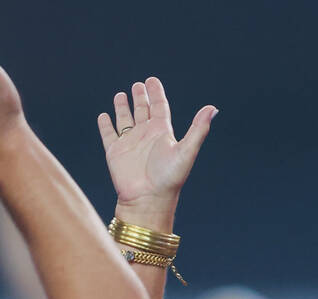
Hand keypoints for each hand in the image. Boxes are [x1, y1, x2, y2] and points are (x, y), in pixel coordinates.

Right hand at [97, 77, 216, 223]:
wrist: (148, 199)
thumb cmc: (169, 178)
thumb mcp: (186, 150)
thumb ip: (198, 129)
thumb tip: (213, 108)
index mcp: (162, 132)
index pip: (159, 107)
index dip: (156, 93)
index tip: (151, 80)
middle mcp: (145, 136)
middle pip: (142, 110)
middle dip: (140, 97)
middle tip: (137, 84)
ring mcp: (129, 143)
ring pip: (124, 119)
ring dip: (122, 107)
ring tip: (120, 95)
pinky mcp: (115, 152)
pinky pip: (108, 134)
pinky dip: (105, 124)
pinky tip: (104, 116)